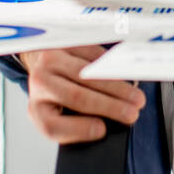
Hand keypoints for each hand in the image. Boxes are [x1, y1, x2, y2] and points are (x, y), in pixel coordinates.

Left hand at [21, 45, 145, 143]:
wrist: (46, 64)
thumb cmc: (60, 97)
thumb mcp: (64, 117)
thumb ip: (80, 125)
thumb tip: (107, 126)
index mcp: (37, 110)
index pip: (52, 126)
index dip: (78, 130)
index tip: (102, 130)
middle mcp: (39, 84)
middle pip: (77, 97)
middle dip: (110, 107)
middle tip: (132, 114)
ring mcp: (50, 60)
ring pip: (89, 74)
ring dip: (118, 87)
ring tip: (136, 97)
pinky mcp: (65, 43)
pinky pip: (93, 55)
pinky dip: (114, 67)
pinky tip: (126, 76)